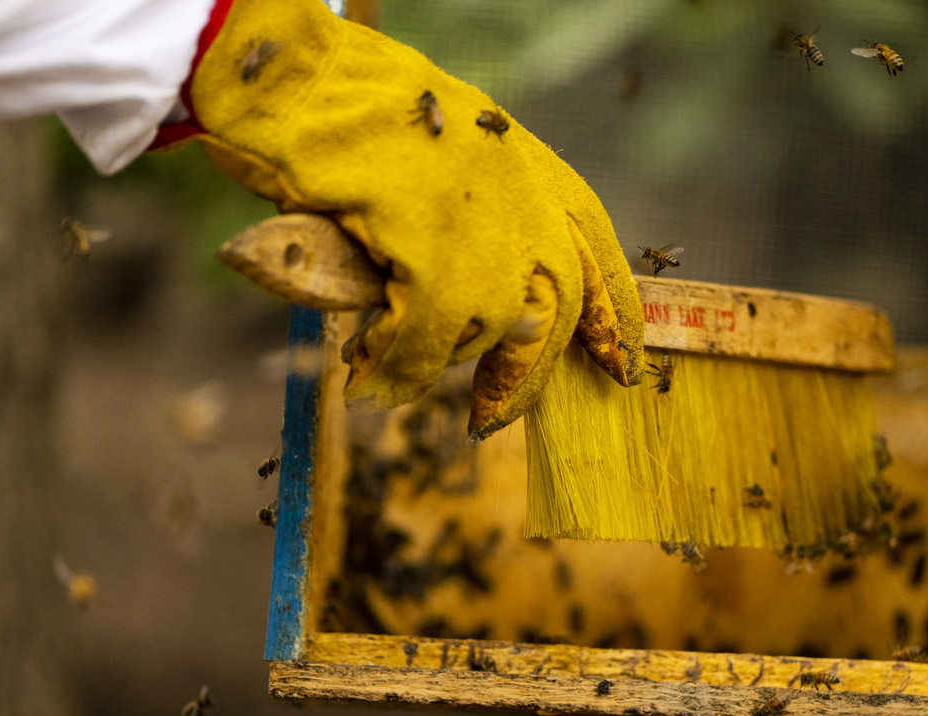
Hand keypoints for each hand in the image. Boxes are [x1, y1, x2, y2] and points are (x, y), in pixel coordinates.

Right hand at [186, 0, 642, 437]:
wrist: (308, 86)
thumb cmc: (366, 116)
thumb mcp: (457, 158)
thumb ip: (488, 219)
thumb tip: (495, 307)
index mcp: (543, 176)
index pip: (597, 258)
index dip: (611, 318)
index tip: (619, 366)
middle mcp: (532, 209)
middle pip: (552, 316)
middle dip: (525, 376)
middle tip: (490, 419)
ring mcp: (491, 241)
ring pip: (481, 333)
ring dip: (432, 359)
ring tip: (386, 363)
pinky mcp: (442, 268)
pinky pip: (424, 344)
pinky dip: (392, 368)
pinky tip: (367, 377)